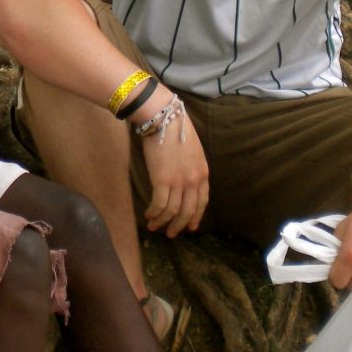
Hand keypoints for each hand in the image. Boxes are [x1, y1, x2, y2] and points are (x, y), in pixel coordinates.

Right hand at [140, 106, 208, 237]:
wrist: (164, 117)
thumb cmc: (175, 129)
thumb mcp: (192, 149)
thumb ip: (191, 167)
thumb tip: (183, 179)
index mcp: (203, 172)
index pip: (202, 201)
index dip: (196, 216)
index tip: (190, 226)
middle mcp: (194, 180)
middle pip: (188, 211)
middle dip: (179, 225)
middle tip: (171, 234)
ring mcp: (179, 182)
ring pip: (172, 212)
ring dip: (163, 222)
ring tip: (154, 227)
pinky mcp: (162, 181)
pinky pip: (159, 205)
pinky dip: (154, 213)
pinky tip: (148, 215)